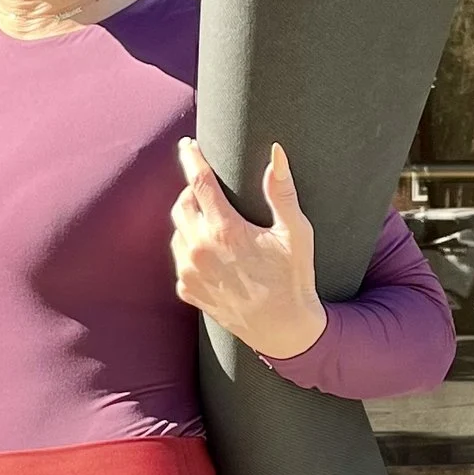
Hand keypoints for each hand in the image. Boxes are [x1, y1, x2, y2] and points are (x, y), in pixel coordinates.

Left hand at [171, 139, 326, 362]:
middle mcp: (200, 250)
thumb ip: (282, 191)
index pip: (199, 182)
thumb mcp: (296, 233)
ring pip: (177, 230)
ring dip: (190, 219)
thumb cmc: (294, 278)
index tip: (187, 144)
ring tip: (212, 220)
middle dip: (192, 191)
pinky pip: (179, 258)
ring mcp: (190, 272)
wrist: (283, 330)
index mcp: (225, 230)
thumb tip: (277, 152)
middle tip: (209, 189)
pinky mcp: (188, 290)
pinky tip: (209, 251)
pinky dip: (189, 248)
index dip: (192, 158)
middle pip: (182, 204)